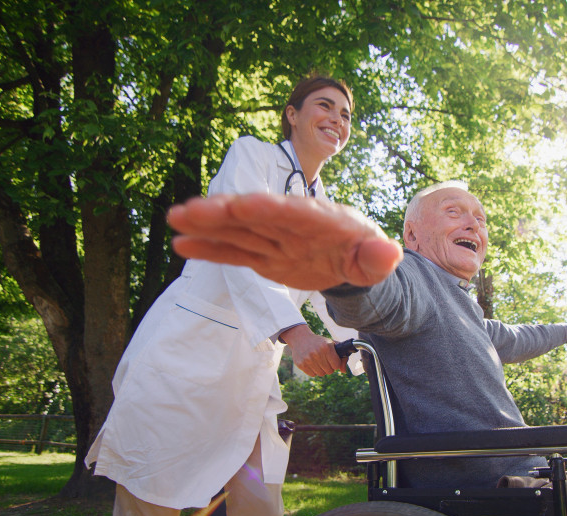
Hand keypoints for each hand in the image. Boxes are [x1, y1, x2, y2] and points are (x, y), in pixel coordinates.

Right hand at [167, 193, 402, 289]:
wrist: (352, 260)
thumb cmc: (365, 254)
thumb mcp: (376, 260)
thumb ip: (378, 258)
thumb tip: (389, 253)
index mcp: (320, 220)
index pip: (293, 212)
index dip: (270, 208)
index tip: (244, 203)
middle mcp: (290, 223)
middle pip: (255, 216)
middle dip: (225, 211)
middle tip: (192, 208)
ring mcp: (274, 239)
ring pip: (238, 230)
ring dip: (208, 225)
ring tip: (176, 218)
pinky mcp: (264, 256)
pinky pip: (235, 253)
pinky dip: (210, 250)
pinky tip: (182, 244)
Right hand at [280, 325, 345, 375]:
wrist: (300, 338)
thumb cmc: (319, 342)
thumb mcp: (332, 344)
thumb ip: (342, 357)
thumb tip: (343, 371)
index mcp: (326, 347)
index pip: (336, 365)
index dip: (335, 363)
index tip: (332, 360)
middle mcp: (317, 353)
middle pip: (329, 371)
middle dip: (329, 367)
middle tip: (324, 360)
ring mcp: (308, 359)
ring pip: (321, 374)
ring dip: (321, 369)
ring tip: (318, 361)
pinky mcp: (301, 364)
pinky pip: (312, 375)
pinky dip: (313, 371)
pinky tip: (311, 363)